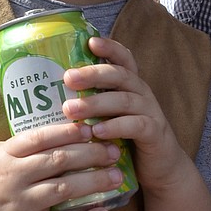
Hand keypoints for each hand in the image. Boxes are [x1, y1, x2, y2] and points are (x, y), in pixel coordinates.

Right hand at [0, 119, 123, 210]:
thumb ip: (23, 146)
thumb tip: (62, 132)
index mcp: (6, 154)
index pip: (42, 138)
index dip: (69, 131)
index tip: (92, 128)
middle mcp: (14, 177)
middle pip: (59, 161)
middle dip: (91, 154)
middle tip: (114, 150)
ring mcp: (20, 205)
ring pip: (64, 190)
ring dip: (94, 182)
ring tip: (116, 176)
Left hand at [61, 36, 187, 192]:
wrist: (161, 168)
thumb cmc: (127, 140)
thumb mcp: (110, 117)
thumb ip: (91, 105)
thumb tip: (49, 99)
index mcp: (131, 86)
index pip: (124, 59)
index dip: (110, 48)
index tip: (90, 41)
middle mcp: (142, 94)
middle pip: (120, 75)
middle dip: (93, 74)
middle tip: (67, 78)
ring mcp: (151, 112)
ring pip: (125, 100)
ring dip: (96, 103)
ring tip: (70, 109)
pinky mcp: (155, 133)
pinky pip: (136, 125)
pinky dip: (116, 127)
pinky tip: (96, 131)